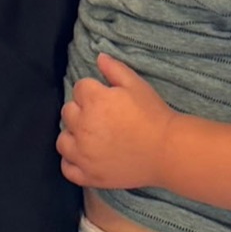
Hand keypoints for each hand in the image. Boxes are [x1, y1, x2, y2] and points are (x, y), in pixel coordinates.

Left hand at [57, 54, 175, 189]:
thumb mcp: (136, 85)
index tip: (106, 98)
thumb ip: (114, 69)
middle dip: (82, 111)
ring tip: (92, 137)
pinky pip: (66, 168)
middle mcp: (83, 126)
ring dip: (73, 136)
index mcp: (94, 101)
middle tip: (102, 117)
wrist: (167, 151)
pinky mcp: (88, 175)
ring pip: (63, 140)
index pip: (79, 88)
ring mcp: (83, 154)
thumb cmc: (153, 115)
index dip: (93, 91)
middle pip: (68, 112)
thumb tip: (98, 57)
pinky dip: (73, 162)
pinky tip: (85, 157)